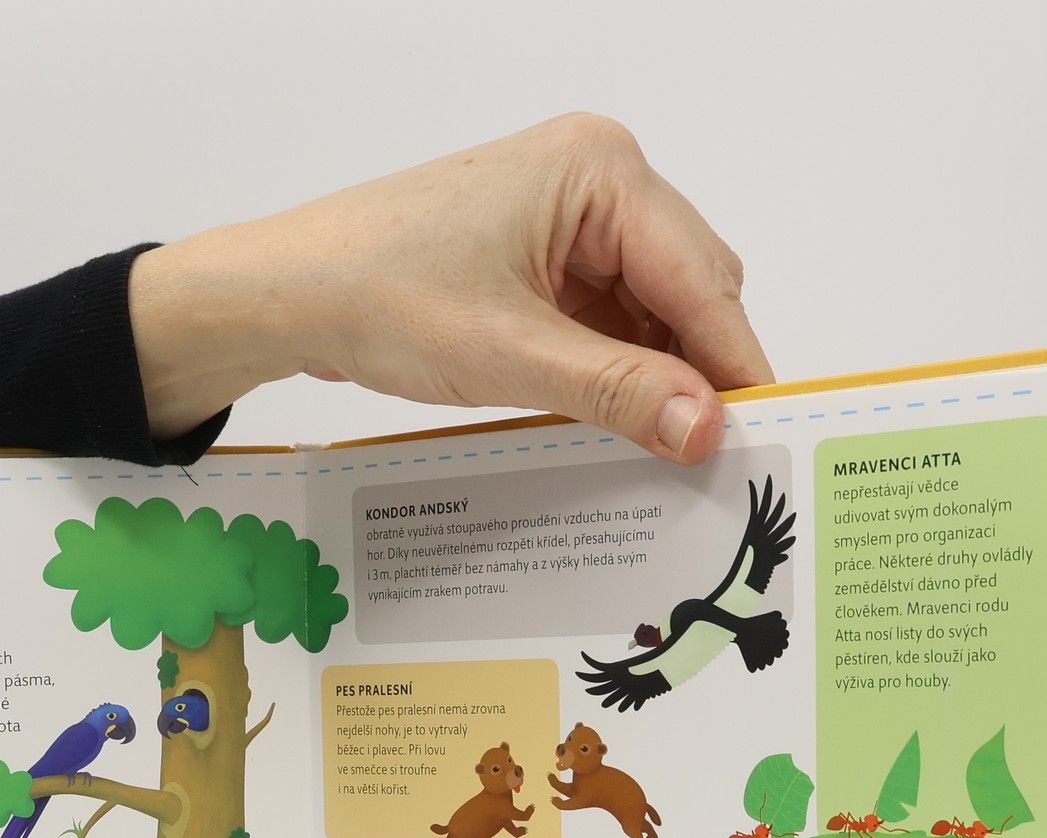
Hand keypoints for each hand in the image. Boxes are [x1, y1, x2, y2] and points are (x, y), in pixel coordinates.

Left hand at [131, 114, 770, 462]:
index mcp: (601, 171)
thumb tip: (704, 426)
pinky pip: (604, 319)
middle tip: (705, 457)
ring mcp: (566, 218)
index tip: (757, 434)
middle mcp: (595, 179)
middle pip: (687, 289)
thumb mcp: (512, 355)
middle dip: (693, 370)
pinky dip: (612, 371)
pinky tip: (609, 423)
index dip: (732, 363)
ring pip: (648, 311)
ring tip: (655, 451)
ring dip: (650, 377)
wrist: (289, 293)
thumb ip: (617, 391)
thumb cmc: (379, 294)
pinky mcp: (539, 257)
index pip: (702, 278)